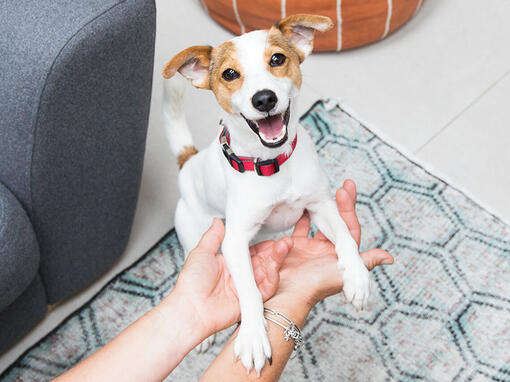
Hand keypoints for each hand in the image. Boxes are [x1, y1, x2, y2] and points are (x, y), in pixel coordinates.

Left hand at [171, 219, 292, 336]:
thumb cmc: (191, 283)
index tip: (272, 238)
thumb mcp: (201, 252)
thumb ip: (213, 237)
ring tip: (284, 247)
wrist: (190, 308)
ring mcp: (246, 288)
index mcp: (230, 265)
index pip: (251, 252)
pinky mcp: (250, 301)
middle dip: (275, 251)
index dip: (263, 245)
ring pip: (267, 272)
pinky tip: (275, 266)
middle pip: (263, 262)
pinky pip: (266, 288)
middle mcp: (240, 276)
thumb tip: (218, 221)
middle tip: (285, 241)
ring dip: (277, 260)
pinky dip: (272, 277)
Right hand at [274, 180, 393, 306]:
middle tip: (344, 184)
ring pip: (320, 221)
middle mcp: (328, 249)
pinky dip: (302, 215)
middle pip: (337, 221)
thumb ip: (364, 263)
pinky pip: (300, 227)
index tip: (346, 190)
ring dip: (323, 206)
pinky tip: (303, 203)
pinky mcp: (295, 246)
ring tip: (323, 190)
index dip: (349, 208)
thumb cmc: (316, 285)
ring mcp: (312, 247)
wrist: (288, 293)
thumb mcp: (344, 273)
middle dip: (340, 202)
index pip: (349, 226)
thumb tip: (390, 258)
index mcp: (342, 255)